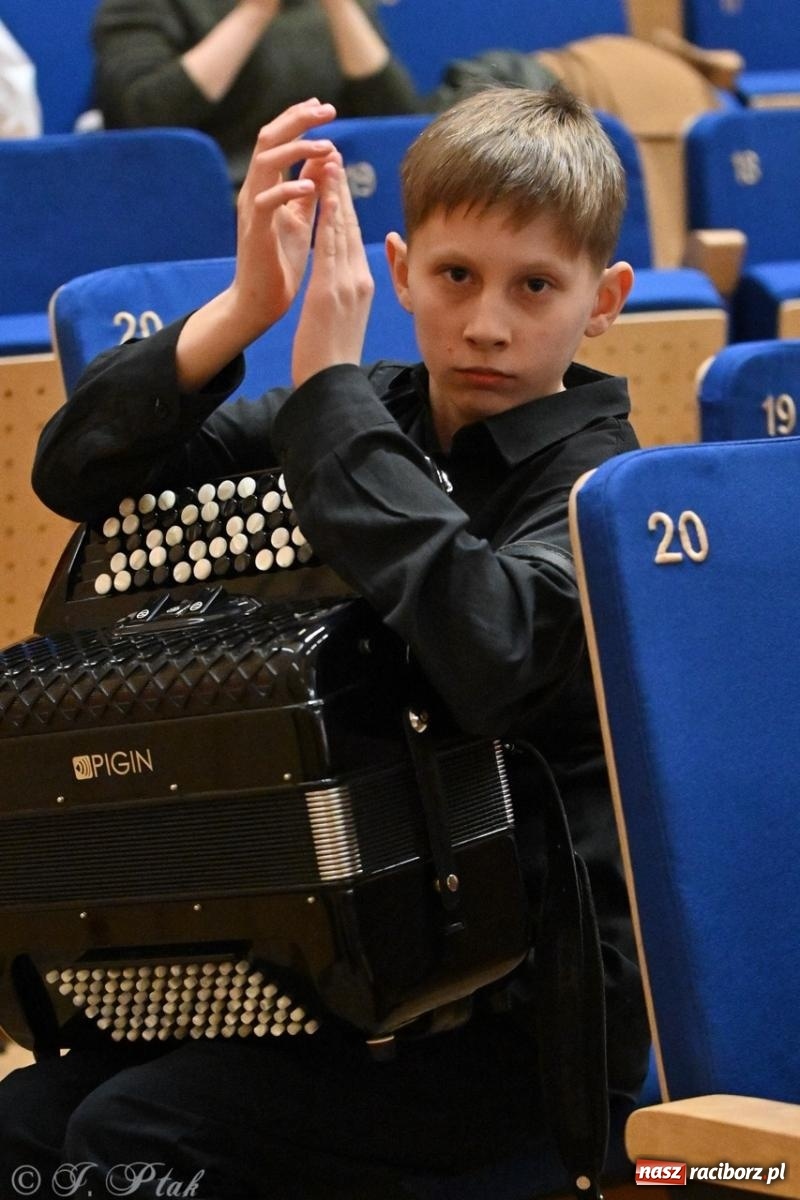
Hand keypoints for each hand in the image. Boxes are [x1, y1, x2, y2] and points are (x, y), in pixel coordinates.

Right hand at [230, 98, 338, 339]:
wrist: (260, 302)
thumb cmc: (280, 263)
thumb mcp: (300, 217)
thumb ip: (310, 188)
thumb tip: (327, 157)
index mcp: (267, 186)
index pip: (279, 139)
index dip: (300, 119)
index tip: (326, 108)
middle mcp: (255, 191)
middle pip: (268, 138)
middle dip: (297, 120)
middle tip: (327, 111)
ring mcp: (252, 210)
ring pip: (265, 163)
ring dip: (297, 150)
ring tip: (326, 147)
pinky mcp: (254, 232)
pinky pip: (266, 202)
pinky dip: (288, 190)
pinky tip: (311, 187)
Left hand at [291, 158, 374, 386]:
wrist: (331, 385)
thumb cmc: (330, 361)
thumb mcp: (341, 324)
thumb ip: (344, 300)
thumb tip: (343, 291)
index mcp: (361, 288)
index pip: (353, 240)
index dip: (346, 208)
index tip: (339, 182)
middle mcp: (359, 281)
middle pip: (351, 227)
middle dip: (343, 190)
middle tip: (336, 156)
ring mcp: (348, 284)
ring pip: (342, 229)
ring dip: (336, 192)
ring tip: (330, 160)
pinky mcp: (331, 291)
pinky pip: (330, 246)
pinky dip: (329, 217)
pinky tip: (326, 193)